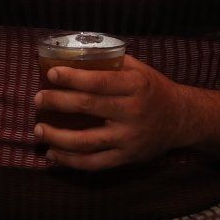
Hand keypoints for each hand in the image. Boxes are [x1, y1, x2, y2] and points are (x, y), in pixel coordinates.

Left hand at [33, 54, 194, 170]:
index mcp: (136, 86)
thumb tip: (76, 56)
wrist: (181, 119)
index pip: (98, 81)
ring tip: (38, 130)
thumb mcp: (140, 70)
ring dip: (57, 136)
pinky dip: (70, 160)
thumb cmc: (154, 89)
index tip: (51, 74)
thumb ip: (112, 64)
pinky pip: (93, 163)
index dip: (72, 77)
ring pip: (85, 141)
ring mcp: (128, 138)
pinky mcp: (126, 158)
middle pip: (87, 107)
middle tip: (38, 99)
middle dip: (57, 102)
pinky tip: (53, 154)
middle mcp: (132, 112)